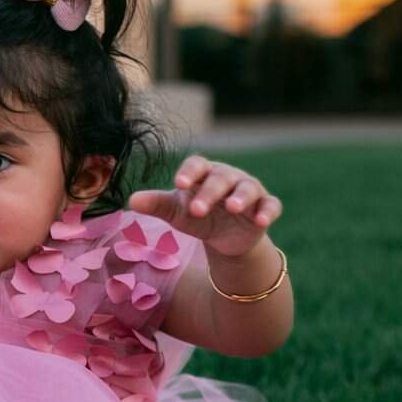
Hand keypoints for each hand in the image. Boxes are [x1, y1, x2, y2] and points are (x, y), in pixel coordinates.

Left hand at [128, 155, 282, 258]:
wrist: (224, 238)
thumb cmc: (197, 216)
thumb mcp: (176, 213)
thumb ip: (157, 205)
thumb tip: (130, 200)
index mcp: (204, 173)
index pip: (197, 164)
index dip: (189, 171)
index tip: (178, 183)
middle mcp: (228, 177)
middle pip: (220, 178)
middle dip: (209, 192)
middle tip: (197, 209)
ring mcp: (249, 190)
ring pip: (247, 188)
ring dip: (240, 197)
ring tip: (231, 208)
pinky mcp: (265, 207)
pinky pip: (270, 205)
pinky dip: (267, 211)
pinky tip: (261, 221)